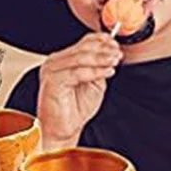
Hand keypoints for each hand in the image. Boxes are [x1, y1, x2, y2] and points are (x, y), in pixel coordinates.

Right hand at [37, 33, 121, 149]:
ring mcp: (52, 70)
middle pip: (83, 48)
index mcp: (64, 59)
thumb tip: (111, 53)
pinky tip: (107, 72)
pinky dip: (95, 71)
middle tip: (118, 54)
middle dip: (104, 50)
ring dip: (101, 59)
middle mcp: (56, 62)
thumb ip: (99, 67)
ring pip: (81, 57)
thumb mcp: (95, 82)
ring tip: (114, 61)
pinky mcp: (52, 81)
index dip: (102, 41)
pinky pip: (77, 72)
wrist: (63, 129)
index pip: (84, 42)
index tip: (116, 45)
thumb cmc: (75, 108)